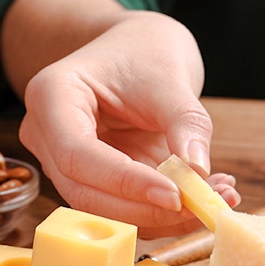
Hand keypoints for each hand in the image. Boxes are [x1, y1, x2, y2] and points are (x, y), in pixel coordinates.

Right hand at [18, 11, 240, 236]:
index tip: (176, 195)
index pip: (77, 154)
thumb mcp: (170, 77)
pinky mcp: (93, 181)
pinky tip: (205, 195)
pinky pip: (125, 207)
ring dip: (162, 216)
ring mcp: (66, 162)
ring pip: (106, 209)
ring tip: (216, 198)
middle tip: (205, 206)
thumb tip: (198, 171)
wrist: (136, 49)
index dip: (126, 182)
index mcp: (52, 96)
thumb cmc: (145, 50)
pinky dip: (165, 211)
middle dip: (148, 208)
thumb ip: (184, 122)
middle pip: (86, 192)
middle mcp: (48, 135)